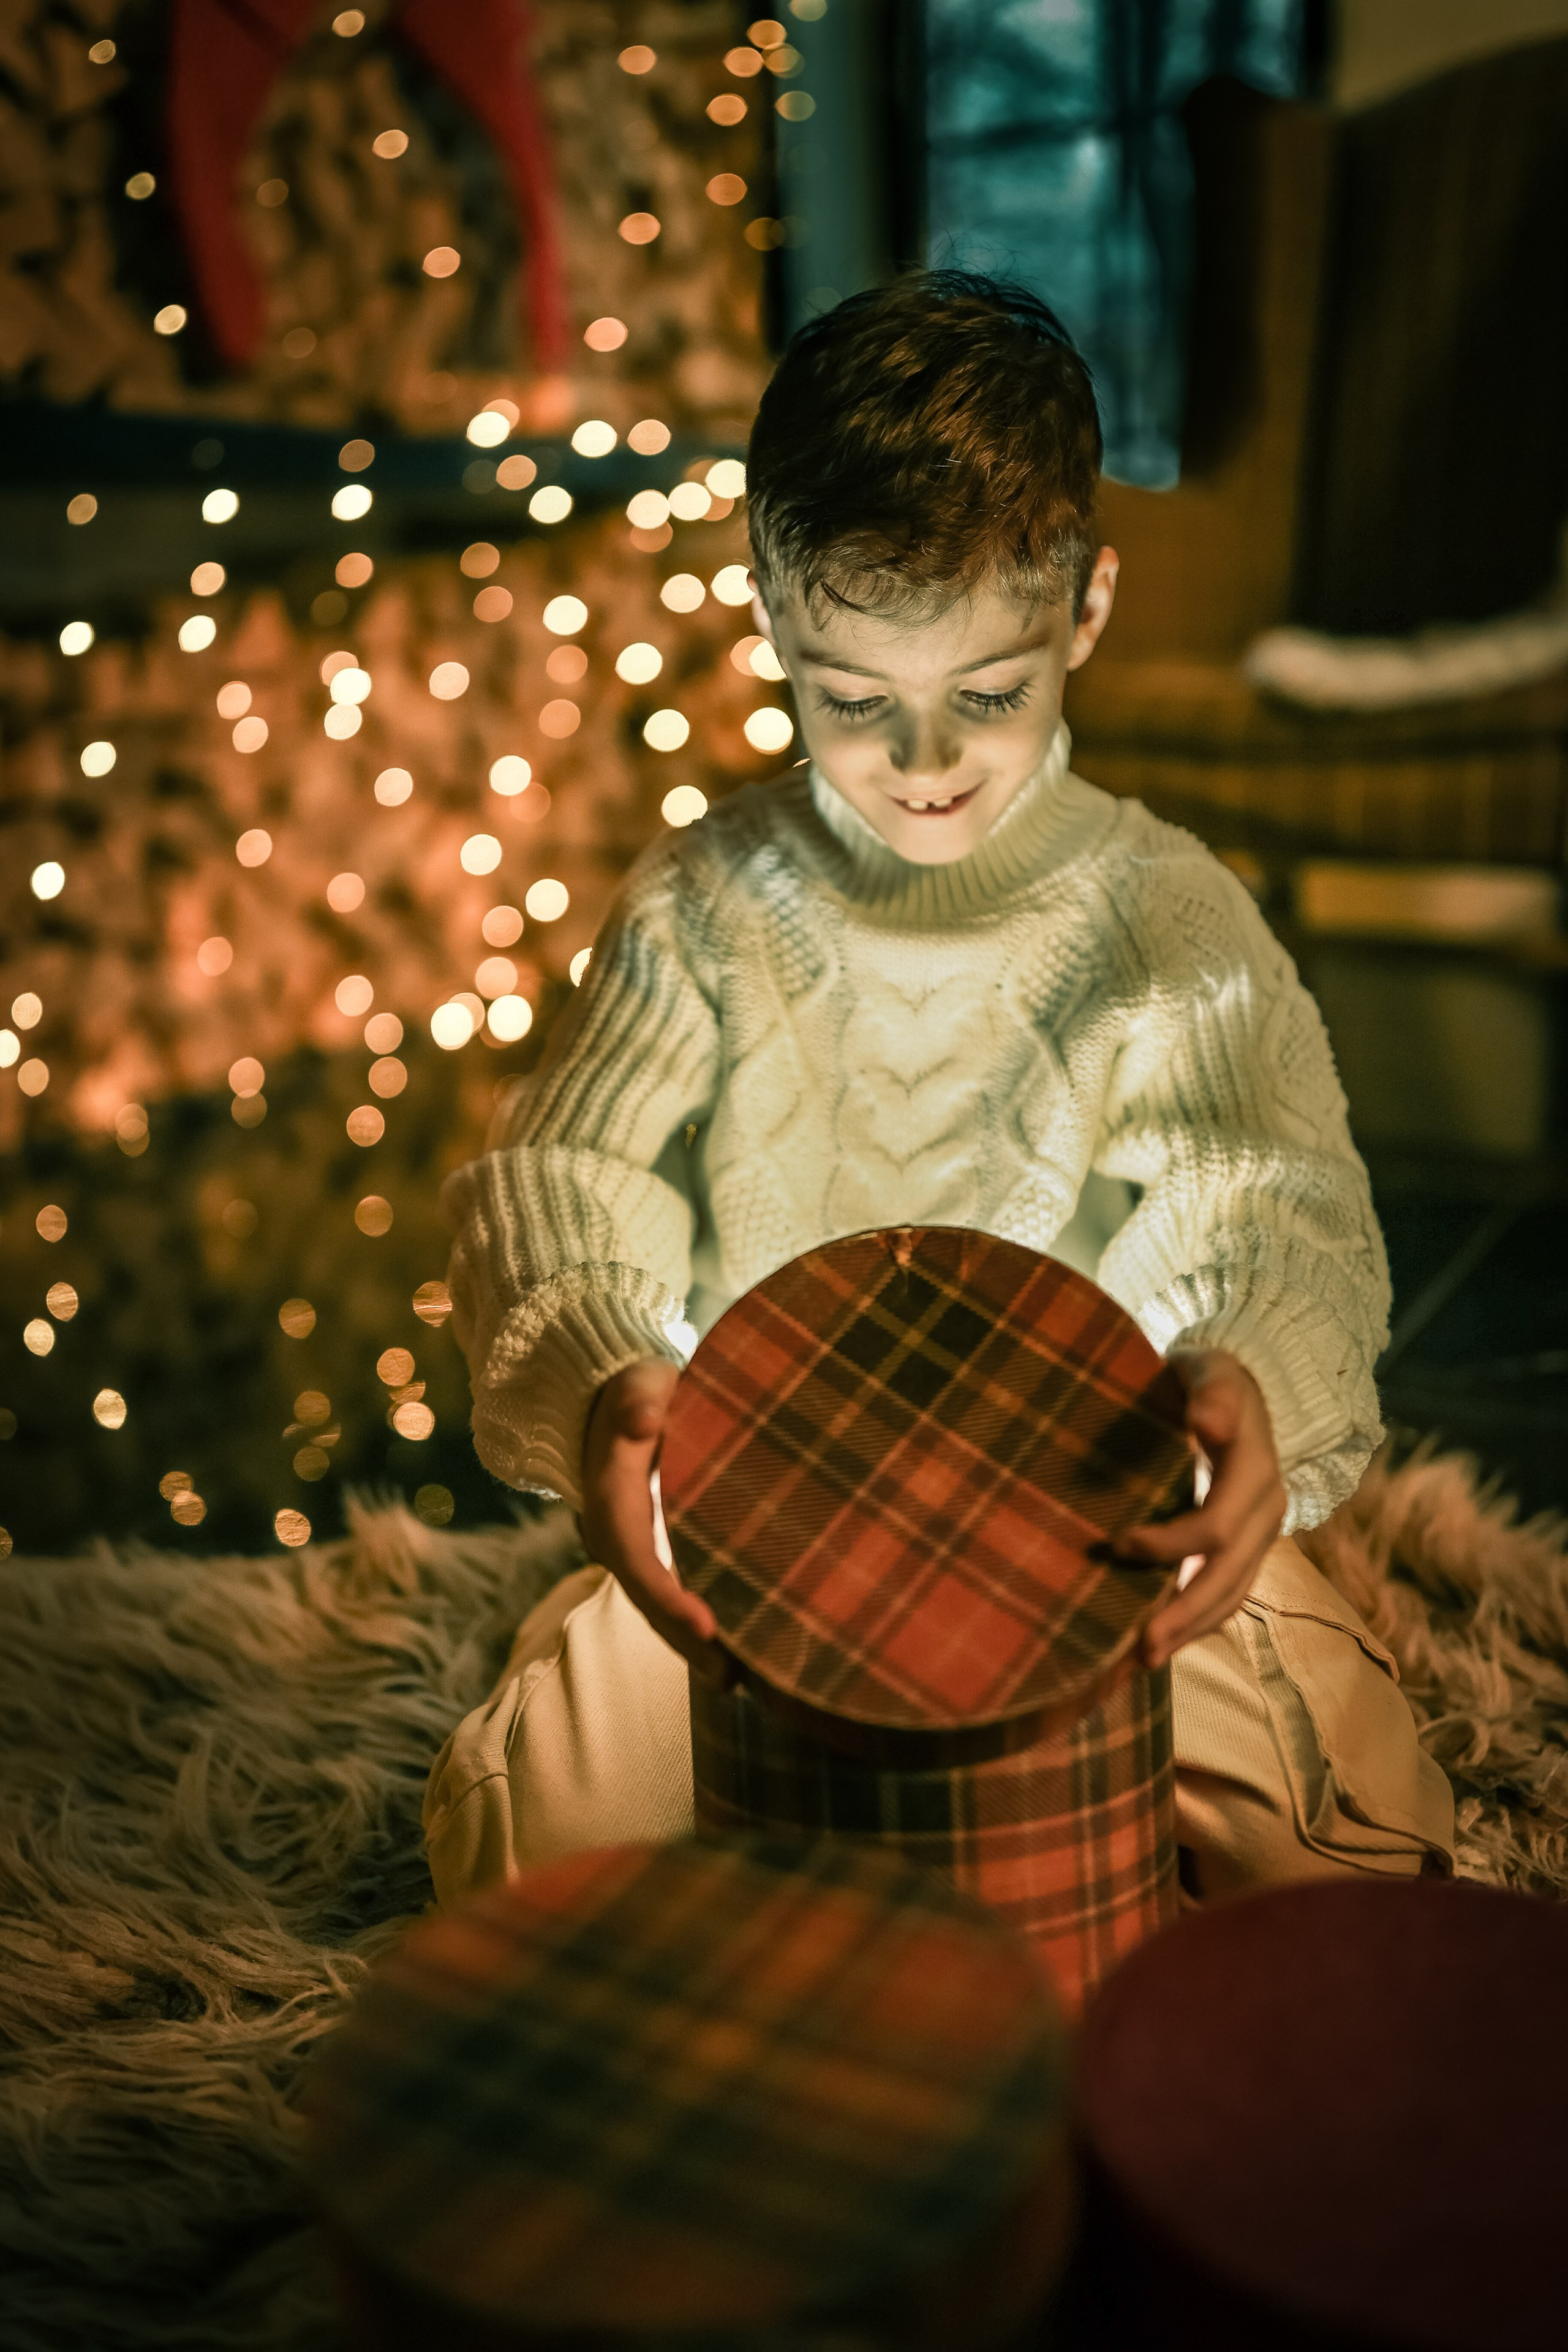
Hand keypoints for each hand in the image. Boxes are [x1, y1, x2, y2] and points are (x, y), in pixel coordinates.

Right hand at [579, 1360, 726, 1681]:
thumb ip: (639, 1399)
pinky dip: (698, 1621)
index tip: (707, 1627)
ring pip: (658, 1603)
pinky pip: (670, 1590)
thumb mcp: (636, 1382)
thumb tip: (644, 1420)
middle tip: (736, 1678)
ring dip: (694, 1644)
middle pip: (647, 1598)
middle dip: (685, 1641)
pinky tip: (740, 1646)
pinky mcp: (652, 1546)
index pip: (636, 1558)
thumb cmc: (634, 1387)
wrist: (612, 1394)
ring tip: (744, 1679)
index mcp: (610, 1499)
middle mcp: (615, 1535)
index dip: (667, 1596)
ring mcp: (633, 1546)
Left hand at [1122, 1349, 1286, 1669]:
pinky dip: (1197, 1618)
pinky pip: (1228, 1591)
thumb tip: (1206, 1422)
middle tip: (1139, 1650)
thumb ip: (1214, 1394)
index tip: (1114, 1544)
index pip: (1216, 1527)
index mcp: (1256, 1473)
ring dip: (1191, 1629)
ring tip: (1145, 1661)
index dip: (1168, 1545)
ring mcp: (1260, 1534)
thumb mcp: (1214, 1373)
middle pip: (1228, 1578)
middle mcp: (1266, 1512)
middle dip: (1184, 1615)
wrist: (1246, 1387)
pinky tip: (1165, 1640)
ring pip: (1232, 1594)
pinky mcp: (1247, 1546)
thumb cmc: (1214, 1379)